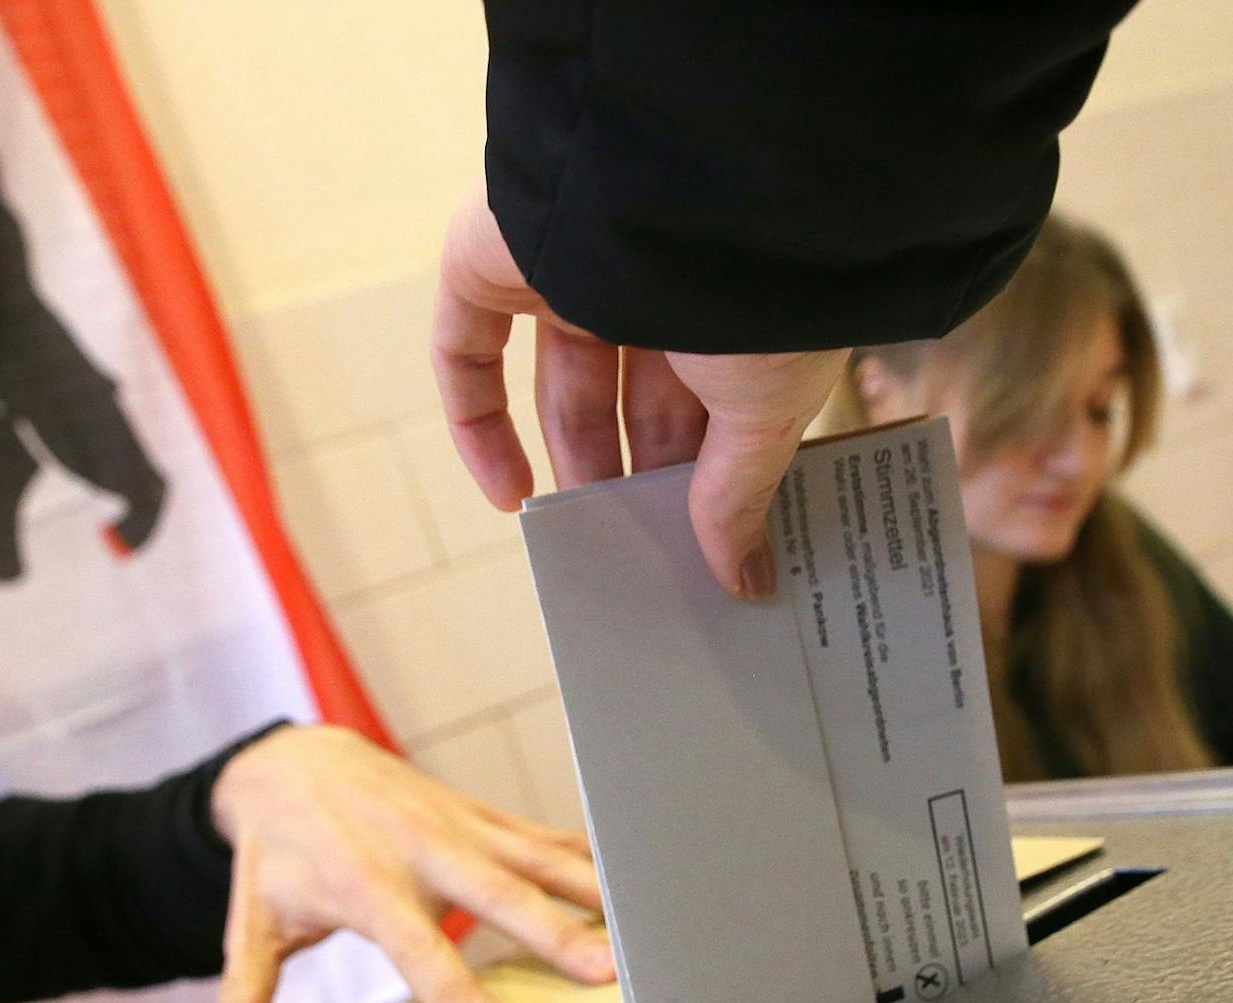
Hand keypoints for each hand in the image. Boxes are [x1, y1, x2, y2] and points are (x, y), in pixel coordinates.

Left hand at [204, 724, 611, 1002]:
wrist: (296, 761)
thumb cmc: (279, 849)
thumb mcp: (253, 914)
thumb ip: (247, 981)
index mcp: (364, 884)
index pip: (413, 945)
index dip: (450, 987)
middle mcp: (419, 850)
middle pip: (495, 896)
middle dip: (552, 933)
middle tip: (602, 973)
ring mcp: (456, 825)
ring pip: (534, 858)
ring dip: (591, 892)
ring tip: (643, 927)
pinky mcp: (478, 813)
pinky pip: (539, 836)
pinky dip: (585, 857)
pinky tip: (633, 886)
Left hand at [431, 186, 848, 597]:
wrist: (692, 193)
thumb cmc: (760, 293)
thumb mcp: (765, 412)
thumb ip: (739, 494)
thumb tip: (743, 578)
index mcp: (731, 300)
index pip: (711, 400)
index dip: (704, 475)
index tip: (706, 547)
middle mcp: (655, 278)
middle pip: (637, 400)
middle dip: (638, 477)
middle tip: (645, 556)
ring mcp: (570, 266)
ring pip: (562, 384)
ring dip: (571, 463)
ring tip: (583, 547)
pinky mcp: (494, 260)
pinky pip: (467, 352)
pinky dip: (479, 427)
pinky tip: (508, 498)